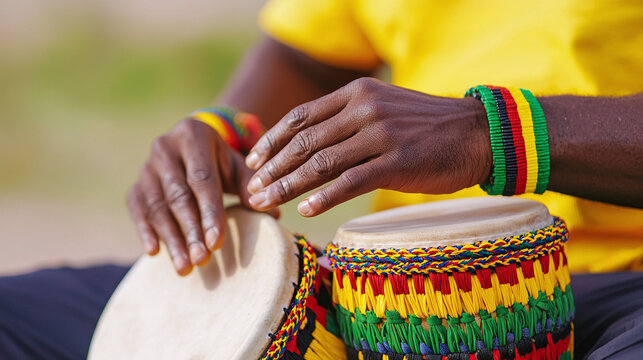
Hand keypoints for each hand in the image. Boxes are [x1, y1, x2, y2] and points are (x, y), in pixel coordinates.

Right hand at [127, 119, 277, 274]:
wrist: (189, 145)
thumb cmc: (219, 160)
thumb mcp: (237, 165)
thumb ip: (250, 185)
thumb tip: (273, 214)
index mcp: (193, 136)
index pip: (202, 180)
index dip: (210, 212)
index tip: (218, 242)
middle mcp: (165, 148)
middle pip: (178, 196)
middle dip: (191, 231)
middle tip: (202, 260)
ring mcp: (146, 167)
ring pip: (157, 207)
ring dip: (171, 239)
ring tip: (185, 267)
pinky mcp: (135, 185)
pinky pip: (137, 210)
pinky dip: (145, 231)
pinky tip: (154, 252)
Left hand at [244, 77, 490, 215]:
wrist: (477, 132)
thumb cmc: (425, 127)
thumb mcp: (383, 109)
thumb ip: (348, 120)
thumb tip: (310, 145)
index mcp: (356, 93)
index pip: (300, 117)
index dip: (271, 141)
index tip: (253, 162)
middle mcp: (363, 109)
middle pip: (303, 142)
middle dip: (272, 169)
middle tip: (251, 190)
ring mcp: (380, 134)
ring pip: (320, 164)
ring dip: (287, 186)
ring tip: (266, 203)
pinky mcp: (396, 161)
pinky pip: (350, 182)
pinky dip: (323, 197)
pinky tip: (305, 210)